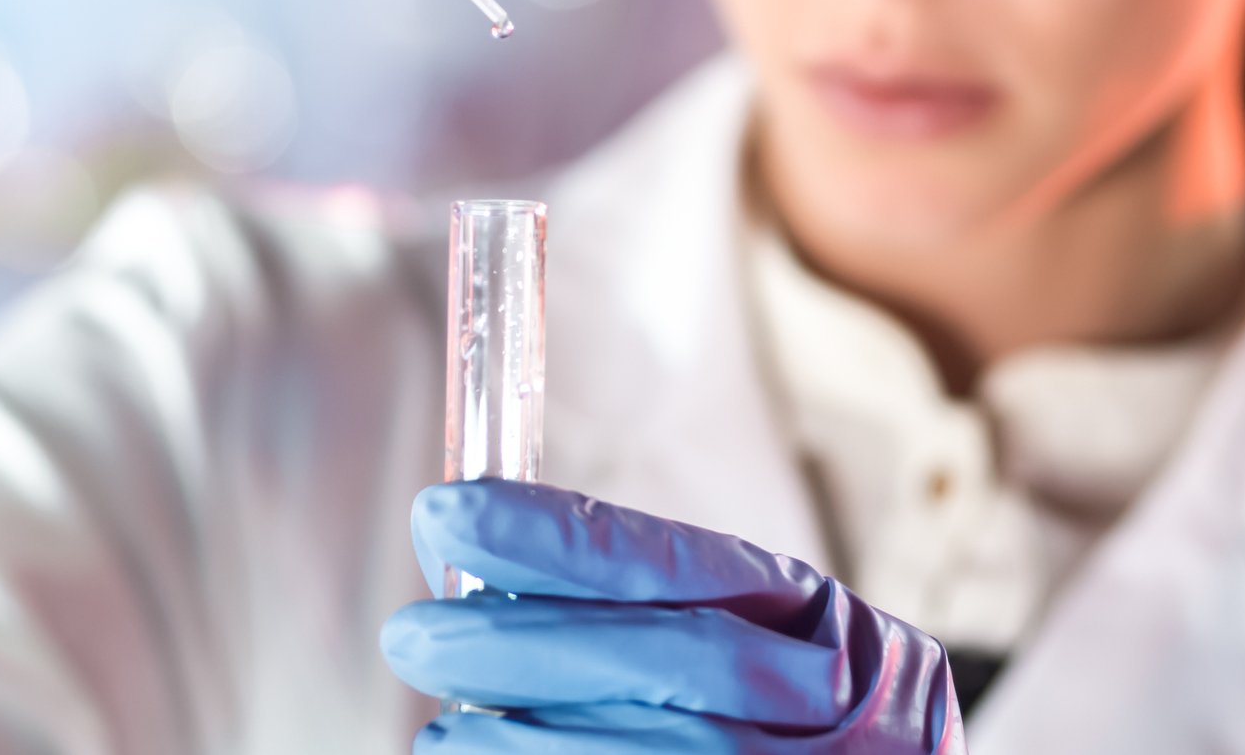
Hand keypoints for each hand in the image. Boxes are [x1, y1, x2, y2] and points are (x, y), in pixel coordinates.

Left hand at [382, 480, 964, 752]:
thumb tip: (481, 563)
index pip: (679, 567)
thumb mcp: (777, 642)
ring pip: (659, 752)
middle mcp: (830, 708)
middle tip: (414, 633)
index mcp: (824, 628)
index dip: (556, 538)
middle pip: (666, 661)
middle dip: (523, 644)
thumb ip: (659, 607)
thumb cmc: (806, 725)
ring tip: (441, 733)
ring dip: (521, 743)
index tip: (449, 513)